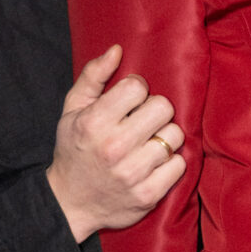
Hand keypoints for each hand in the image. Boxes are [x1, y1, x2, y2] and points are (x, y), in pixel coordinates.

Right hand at [48, 44, 184, 243]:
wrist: (70, 202)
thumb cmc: (74, 150)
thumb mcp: (72, 109)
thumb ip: (93, 76)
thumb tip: (118, 49)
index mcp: (94, 122)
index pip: (138, 87)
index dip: (137, 90)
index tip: (130, 101)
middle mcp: (114, 147)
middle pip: (163, 108)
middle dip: (155, 111)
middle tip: (143, 121)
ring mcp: (133, 173)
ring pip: (175, 136)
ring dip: (165, 137)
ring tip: (149, 142)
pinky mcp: (149, 194)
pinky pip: (180, 165)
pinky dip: (171, 163)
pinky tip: (154, 163)